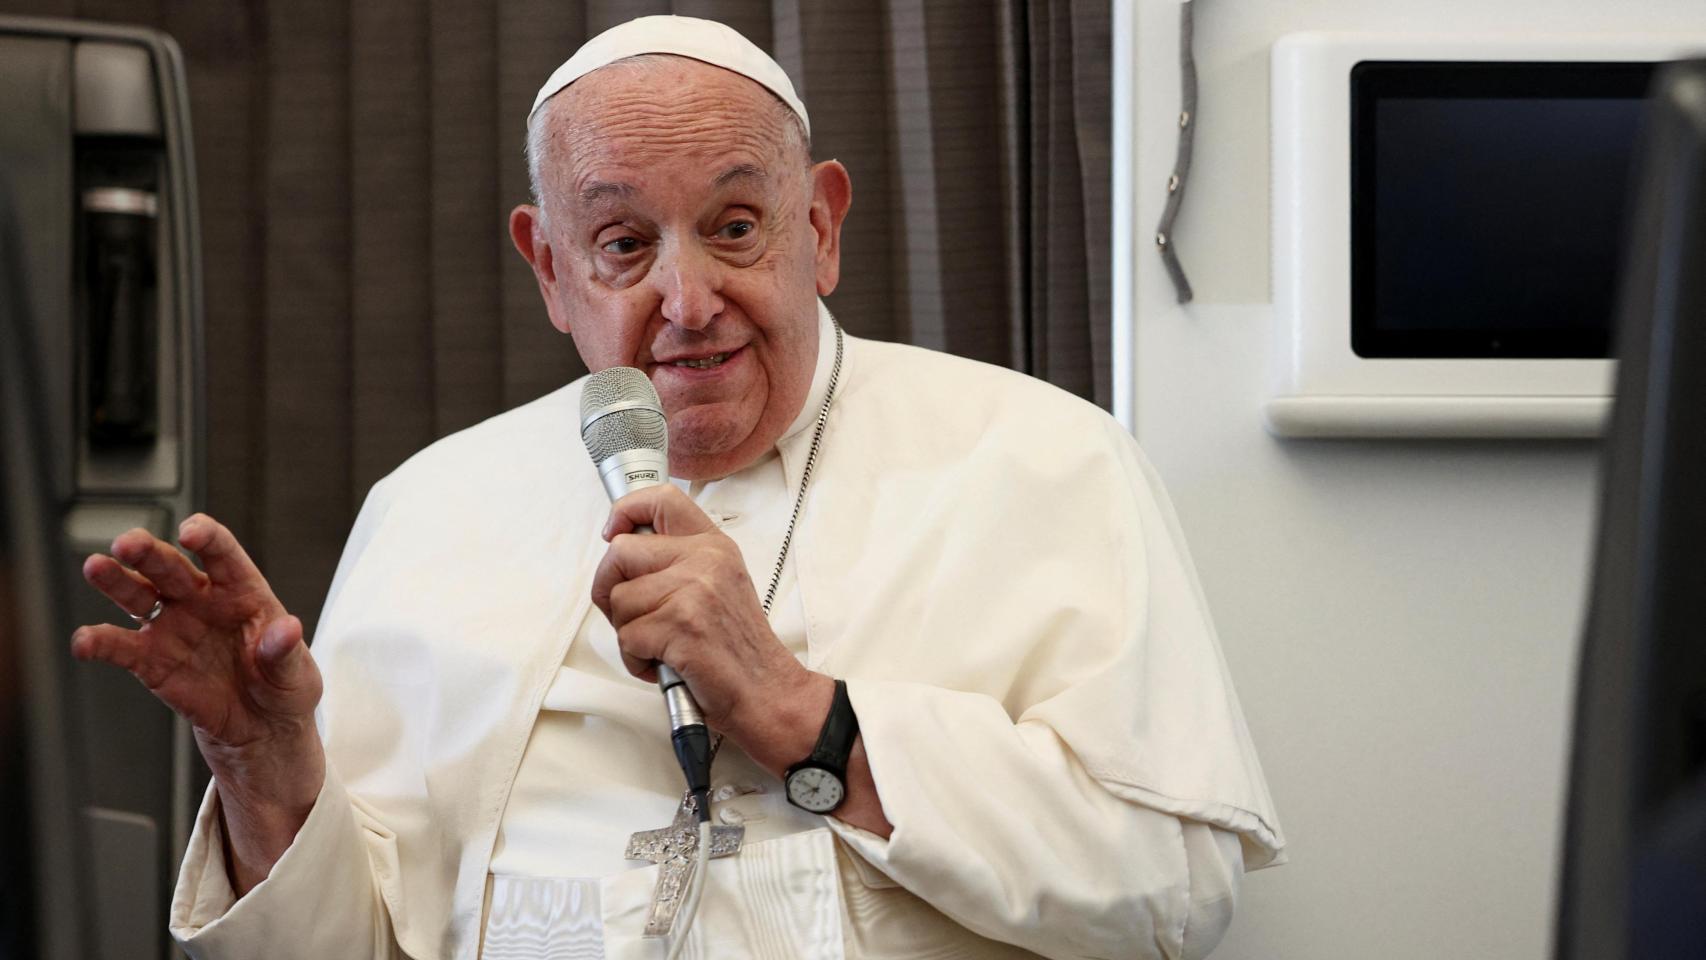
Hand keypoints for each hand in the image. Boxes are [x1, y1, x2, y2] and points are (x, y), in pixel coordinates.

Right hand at [72, 513, 323, 890]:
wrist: (262, 729)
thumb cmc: (284, 689)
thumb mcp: (296, 675)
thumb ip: (285, 652)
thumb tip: (286, 629)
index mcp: (243, 592)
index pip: (223, 555)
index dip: (207, 538)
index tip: (191, 533)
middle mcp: (202, 601)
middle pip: (171, 566)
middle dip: (149, 552)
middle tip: (127, 543)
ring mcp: (173, 628)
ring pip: (138, 595)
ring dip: (116, 580)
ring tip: (96, 566)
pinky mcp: (151, 661)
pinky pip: (121, 648)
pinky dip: (100, 643)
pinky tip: (84, 641)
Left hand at [590, 485, 818, 749]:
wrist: (767, 691)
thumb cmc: (736, 648)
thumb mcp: (718, 585)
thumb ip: (679, 562)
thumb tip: (621, 550)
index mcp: (713, 546)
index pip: (661, 500)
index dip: (625, 511)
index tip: (613, 533)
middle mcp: (705, 560)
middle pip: (619, 553)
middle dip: (610, 590)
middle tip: (632, 616)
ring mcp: (693, 591)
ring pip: (619, 600)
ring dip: (628, 633)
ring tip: (660, 646)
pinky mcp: (681, 625)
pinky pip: (627, 636)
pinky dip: (636, 659)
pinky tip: (663, 663)